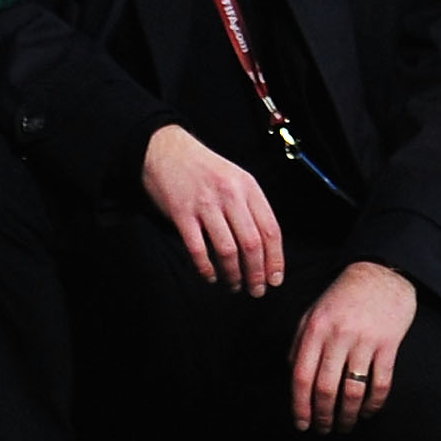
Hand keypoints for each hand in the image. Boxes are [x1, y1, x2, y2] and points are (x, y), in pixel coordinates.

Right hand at [142, 124, 287, 293]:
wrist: (165, 150)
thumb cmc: (204, 170)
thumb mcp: (236, 179)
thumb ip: (251, 207)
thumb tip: (266, 248)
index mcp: (248, 187)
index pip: (271, 229)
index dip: (275, 259)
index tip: (275, 279)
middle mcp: (230, 195)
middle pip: (252, 243)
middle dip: (257, 273)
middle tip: (256, 290)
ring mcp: (205, 204)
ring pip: (227, 250)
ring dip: (233, 275)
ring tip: (235, 286)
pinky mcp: (181, 213)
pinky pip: (198, 249)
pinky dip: (206, 268)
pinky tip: (211, 276)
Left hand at [291, 260, 418, 433]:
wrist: (381, 272)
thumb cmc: (343, 296)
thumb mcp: (313, 312)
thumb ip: (299, 343)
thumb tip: (293, 376)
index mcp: (315, 328)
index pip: (302, 376)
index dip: (300, 406)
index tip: (302, 424)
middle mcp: (338, 335)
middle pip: (325, 388)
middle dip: (323, 416)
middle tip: (324, 430)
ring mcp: (364, 340)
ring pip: (353, 390)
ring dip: (347, 415)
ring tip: (344, 426)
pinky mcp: (389, 343)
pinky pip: (381, 382)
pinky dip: (374, 403)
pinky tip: (368, 412)